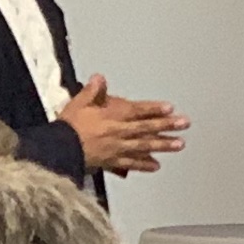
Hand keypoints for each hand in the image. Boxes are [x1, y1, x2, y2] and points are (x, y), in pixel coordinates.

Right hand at [63, 74, 188, 174]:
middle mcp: (118, 133)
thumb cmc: (68, 126)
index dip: (154, 109)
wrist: (58, 150)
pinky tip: (156, 166)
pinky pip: (130, 164)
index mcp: (111, 117)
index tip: (170, 108)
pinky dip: (144, 164)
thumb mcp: (77, 103)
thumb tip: (100, 78)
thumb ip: (91, 91)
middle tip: (184, 124)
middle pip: (146, 128)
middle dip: (167, 126)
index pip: (137, 111)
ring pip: (143, 146)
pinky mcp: (111, 162)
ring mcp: (117, 148)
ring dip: (163, 145)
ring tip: (180, 144)